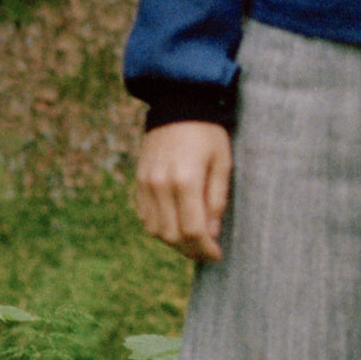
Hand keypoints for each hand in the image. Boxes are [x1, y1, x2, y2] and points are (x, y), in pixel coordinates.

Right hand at [133, 120, 231, 265]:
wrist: (178, 104)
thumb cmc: (207, 133)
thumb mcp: (222, 162)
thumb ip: (216, 199)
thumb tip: (211, 232)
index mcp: (185, 180)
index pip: (192, 230)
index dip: (205, 248)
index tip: (217, 255)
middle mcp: (160, 185)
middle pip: (171, 235)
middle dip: (190, 250)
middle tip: (206, 253)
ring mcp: (146, 184)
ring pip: (155, 230)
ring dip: (173, 242)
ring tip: (192, 243)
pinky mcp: (139, 181)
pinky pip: (145, 216)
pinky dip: (159, 228)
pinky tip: (175, 226)